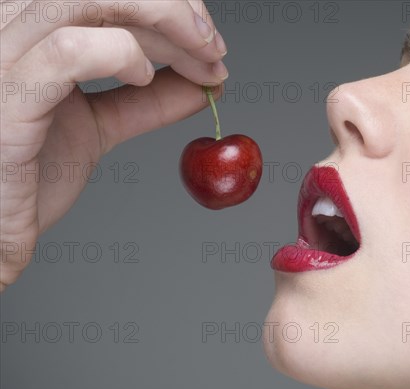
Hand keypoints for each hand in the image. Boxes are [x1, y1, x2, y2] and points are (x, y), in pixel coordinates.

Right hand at [0, 0, 227, 290]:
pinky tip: (144, 76)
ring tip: (201, 59)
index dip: (168, 7)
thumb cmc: (25, 177)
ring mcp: (3, 57)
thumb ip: (147, 102)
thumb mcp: (99, 126)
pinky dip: (120, 54)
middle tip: (214, 48)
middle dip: (173, 8)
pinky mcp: (7, 95)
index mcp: (32, 33)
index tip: (208, 42)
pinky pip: (67, 52)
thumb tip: (205, 85)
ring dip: (163, 21)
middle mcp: (12, 31)